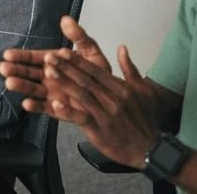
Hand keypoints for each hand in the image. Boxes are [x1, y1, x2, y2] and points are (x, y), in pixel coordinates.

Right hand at [0, 15, 111, 111]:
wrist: (111, 98)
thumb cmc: (98, 74)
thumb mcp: (90, 52)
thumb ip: (79, 36)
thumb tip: (66, 19)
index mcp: (54, 62)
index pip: (34, 58)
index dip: (21, 56)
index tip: (8, 54)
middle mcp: (50, 77)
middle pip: (29, 73)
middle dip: (15, 70)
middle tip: (3, 68)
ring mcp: (52, 94)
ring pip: (33, 89)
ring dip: (21, 86)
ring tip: (10, 83)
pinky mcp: (57, 109)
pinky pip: (44, 108)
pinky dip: (36, 106)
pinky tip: (26, 103)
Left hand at [41, 45, 160, 169]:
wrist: (149, 148)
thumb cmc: (143, 118)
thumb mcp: (142, 90)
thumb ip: (129, 68)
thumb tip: (122, 47)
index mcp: (120, 88)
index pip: (95, 71)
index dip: (78, 60)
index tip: (63, 51)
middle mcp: (112, 99)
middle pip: (85, 80)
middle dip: (65, 67)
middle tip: (48, 57)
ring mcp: (105, 114)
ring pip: (81, 95)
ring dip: (64, 83)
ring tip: (48, 73)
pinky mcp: (99, 130)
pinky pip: (82, 118)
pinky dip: (69, 111)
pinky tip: (55, 104)